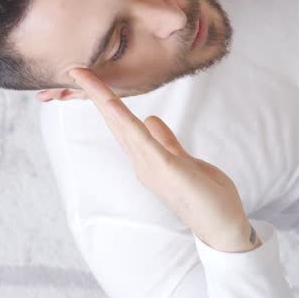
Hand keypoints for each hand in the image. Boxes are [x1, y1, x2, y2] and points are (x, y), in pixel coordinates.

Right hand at [68, 68, 259, 252]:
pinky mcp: (166, 169)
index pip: (122, 123)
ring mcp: (151, 166)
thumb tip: (150, 119)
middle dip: (95, 94)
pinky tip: (113, 106)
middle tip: (75, 69)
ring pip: (123, 127)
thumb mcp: (185, 161)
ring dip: (104, 101)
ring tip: (87, 78)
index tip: (89, 76)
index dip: (105, 99)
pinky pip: (143, 140)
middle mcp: (143, 162)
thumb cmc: (208, 197)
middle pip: (115, 121)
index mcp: (147, 157)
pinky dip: (126, 121)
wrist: (223, 228)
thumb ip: (166, 141)